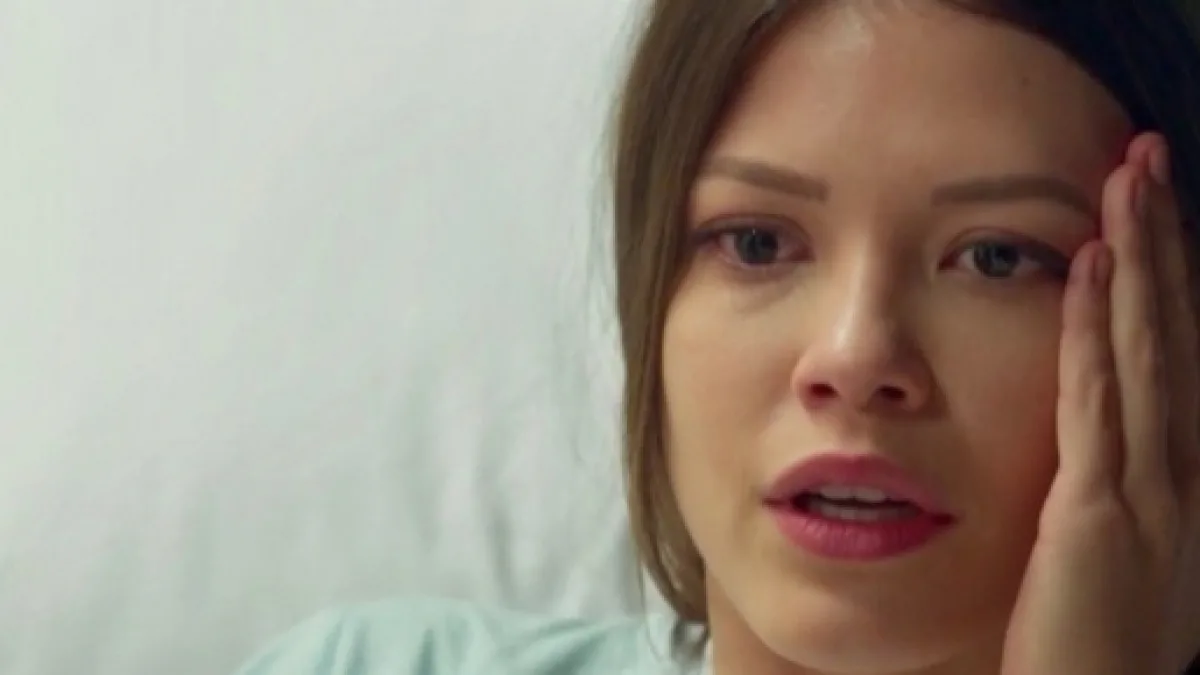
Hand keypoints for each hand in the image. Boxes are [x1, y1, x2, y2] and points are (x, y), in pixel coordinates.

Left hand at [1000, 132, 1199, 674]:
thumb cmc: (1096, 643)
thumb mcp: (1116, 550)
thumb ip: (1111, 483)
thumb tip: (1097, 434)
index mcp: (1183, 477)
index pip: (1179, 357)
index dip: (1171, 279)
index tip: (1150, 214)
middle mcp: (1185, 471)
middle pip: (1176, 333)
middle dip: (1164, 241)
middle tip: (1144, 158)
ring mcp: (1155, 489)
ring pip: (1150, 349)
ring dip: (1141, 257)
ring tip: (1128, 178)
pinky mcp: (1104, 510)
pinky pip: (1099, 399)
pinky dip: (1099, 325)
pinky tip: (1093, 265)